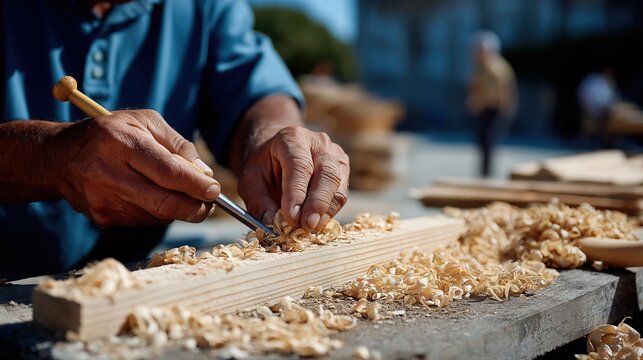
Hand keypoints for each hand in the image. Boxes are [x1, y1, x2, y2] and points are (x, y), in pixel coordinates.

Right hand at [53, 110, 219, 226]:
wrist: (60, 158)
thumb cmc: (111, 134)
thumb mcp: (144, 121)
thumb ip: (177, 144)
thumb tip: (203, 173)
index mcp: (121, 143)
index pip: (167, 171)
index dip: (195, 185)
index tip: (215, 190)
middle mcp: (109, 174)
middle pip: (164, 203)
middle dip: (196, 207)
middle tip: (210, 203)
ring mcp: (104, 201)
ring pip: (158, 216)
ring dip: (180, 210)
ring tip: (186, 196)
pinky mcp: (103, 219)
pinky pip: (145, 221)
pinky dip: (160, 213)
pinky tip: (157, 197)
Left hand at [238, 126, 349, 232]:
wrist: (278, 153)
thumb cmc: (265, 166)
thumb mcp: (251, 180)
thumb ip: (259, 202)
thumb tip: (274, 224)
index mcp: (292, 138)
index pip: (300, 166)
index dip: (297, 193)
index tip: (292, 217)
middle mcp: (319, 143)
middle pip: (326, 174)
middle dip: (317, 204)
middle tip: (306, 226)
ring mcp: (335, 155)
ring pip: (338, 186)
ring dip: (325, 211)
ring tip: (310, 227)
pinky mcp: (343, 169)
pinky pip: (341, 194)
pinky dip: (330, 211)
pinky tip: (317, 222)